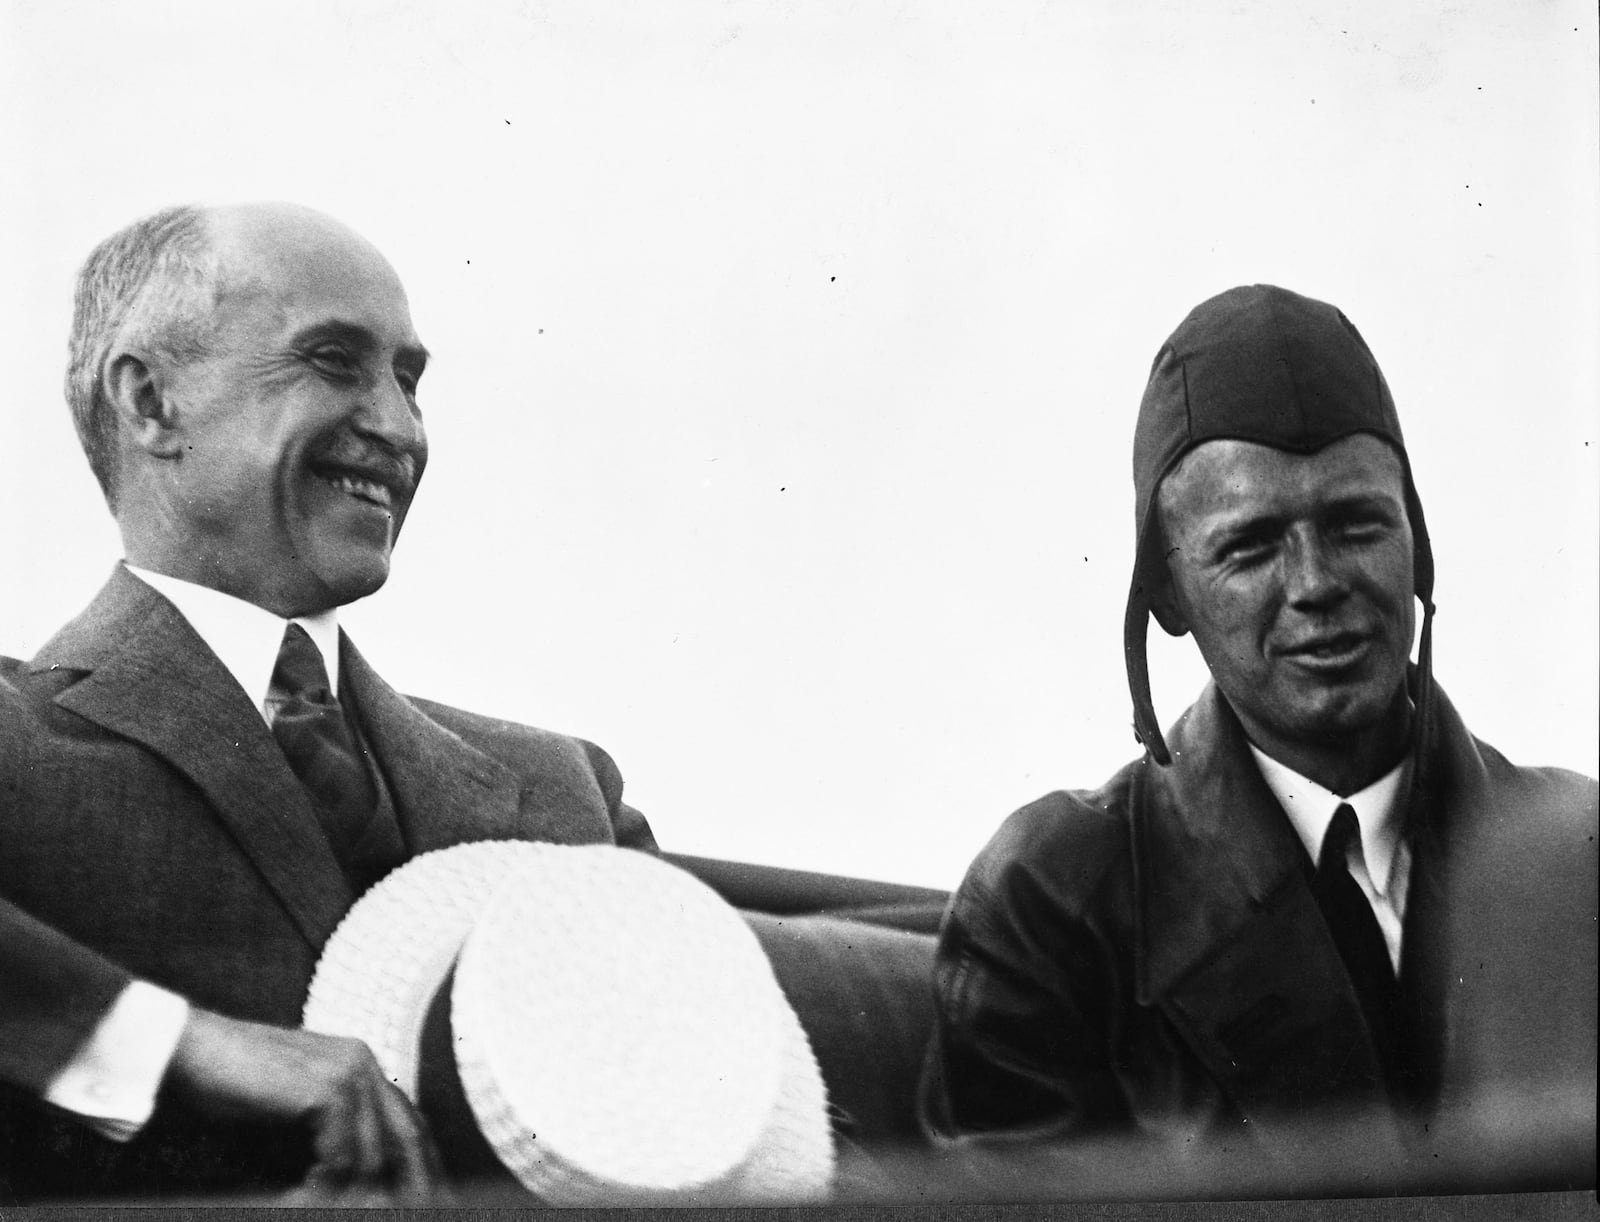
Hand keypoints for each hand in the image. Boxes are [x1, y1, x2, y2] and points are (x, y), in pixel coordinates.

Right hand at [164, 1008, 442, 1201]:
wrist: (180, 1054)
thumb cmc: (224, 1094)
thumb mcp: (287, 1125)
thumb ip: (326, 1145)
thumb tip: (355, 1190)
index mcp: (358, 1066)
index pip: (408, 1124)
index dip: (419, 1169)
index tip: (422, 1205)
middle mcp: (362, 1063)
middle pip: (407, 1139)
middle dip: (410, 1187)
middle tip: (411, 1217)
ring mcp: (349, 1072)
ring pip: (373, 1157)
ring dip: (352, 1197)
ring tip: (330, 1213)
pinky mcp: (327, 1089)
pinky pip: (342, 1159)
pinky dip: (324, 1191)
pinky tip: (298, 1202)